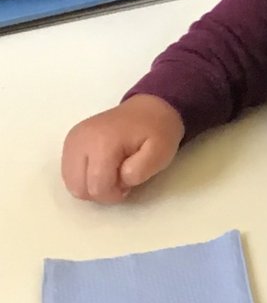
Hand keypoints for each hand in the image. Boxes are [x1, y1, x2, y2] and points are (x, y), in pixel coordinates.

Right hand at [61, 94, 184, 203]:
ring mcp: (72, 140)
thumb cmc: (157, 132)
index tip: (129, 184)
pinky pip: (69, 173)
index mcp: (102, 143)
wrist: (148, 109)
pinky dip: (85, 177)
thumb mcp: (160, 153)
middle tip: (121, 178)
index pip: (97, 187)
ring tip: (112, 172)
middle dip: (101, 191)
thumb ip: (140, 171)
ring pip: (71, 183)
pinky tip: (102, 167)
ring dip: (92, 185)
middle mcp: (81, 140)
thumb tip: (121, 180)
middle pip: (78, 188)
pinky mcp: (70, 142)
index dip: (114, 194)